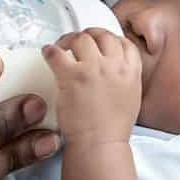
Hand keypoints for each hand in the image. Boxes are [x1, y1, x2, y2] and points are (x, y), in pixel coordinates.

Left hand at [44, 28, 140, 145]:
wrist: (100, 143)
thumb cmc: (113, 128)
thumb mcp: (131, 98)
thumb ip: (125, 80)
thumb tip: (114, 72)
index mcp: (131, 72)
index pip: (124, 43)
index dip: (110, 39)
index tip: (101, 43)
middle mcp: (114, 66)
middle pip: (102, 35)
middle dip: (89, 35)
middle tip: (78, 42)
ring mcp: (93, 69)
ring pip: (80, 39)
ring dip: (69, 40)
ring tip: (62, 46)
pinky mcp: (71, 75)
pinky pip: (57, 53)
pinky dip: (50, 50)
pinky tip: (48, 53)